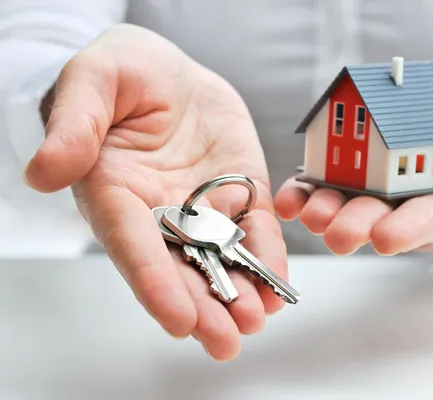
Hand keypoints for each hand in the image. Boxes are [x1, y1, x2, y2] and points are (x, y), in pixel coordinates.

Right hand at [24, 24, 286, 360]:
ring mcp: (202, 207)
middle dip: (202, 306)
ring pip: (219, 259)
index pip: (134, 245)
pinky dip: (266, 258)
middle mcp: (159, 212)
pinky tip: (278, 288)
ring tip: (256, 321)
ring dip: (238, 294)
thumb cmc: (123, 72)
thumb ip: (74, 125)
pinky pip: (254, 231)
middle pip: (179, 267)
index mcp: (115, 192)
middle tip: (224, 340)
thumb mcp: (92, 82)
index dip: (154, 282)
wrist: (168, 71)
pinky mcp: (238, 194)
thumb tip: (45, 173)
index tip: (177, 318)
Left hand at [274, 138, 432, 256]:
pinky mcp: (358, 180)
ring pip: (348, 207)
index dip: (409, 229)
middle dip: (357, 227)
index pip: (429, 222)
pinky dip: (305, 193)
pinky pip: (327, 187)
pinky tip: (289, 200)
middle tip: (338, 235)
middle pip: (380, 220)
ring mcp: (379, 196)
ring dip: (325, 212)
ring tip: (308, 214)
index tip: (388, 238)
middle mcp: (406, 209)